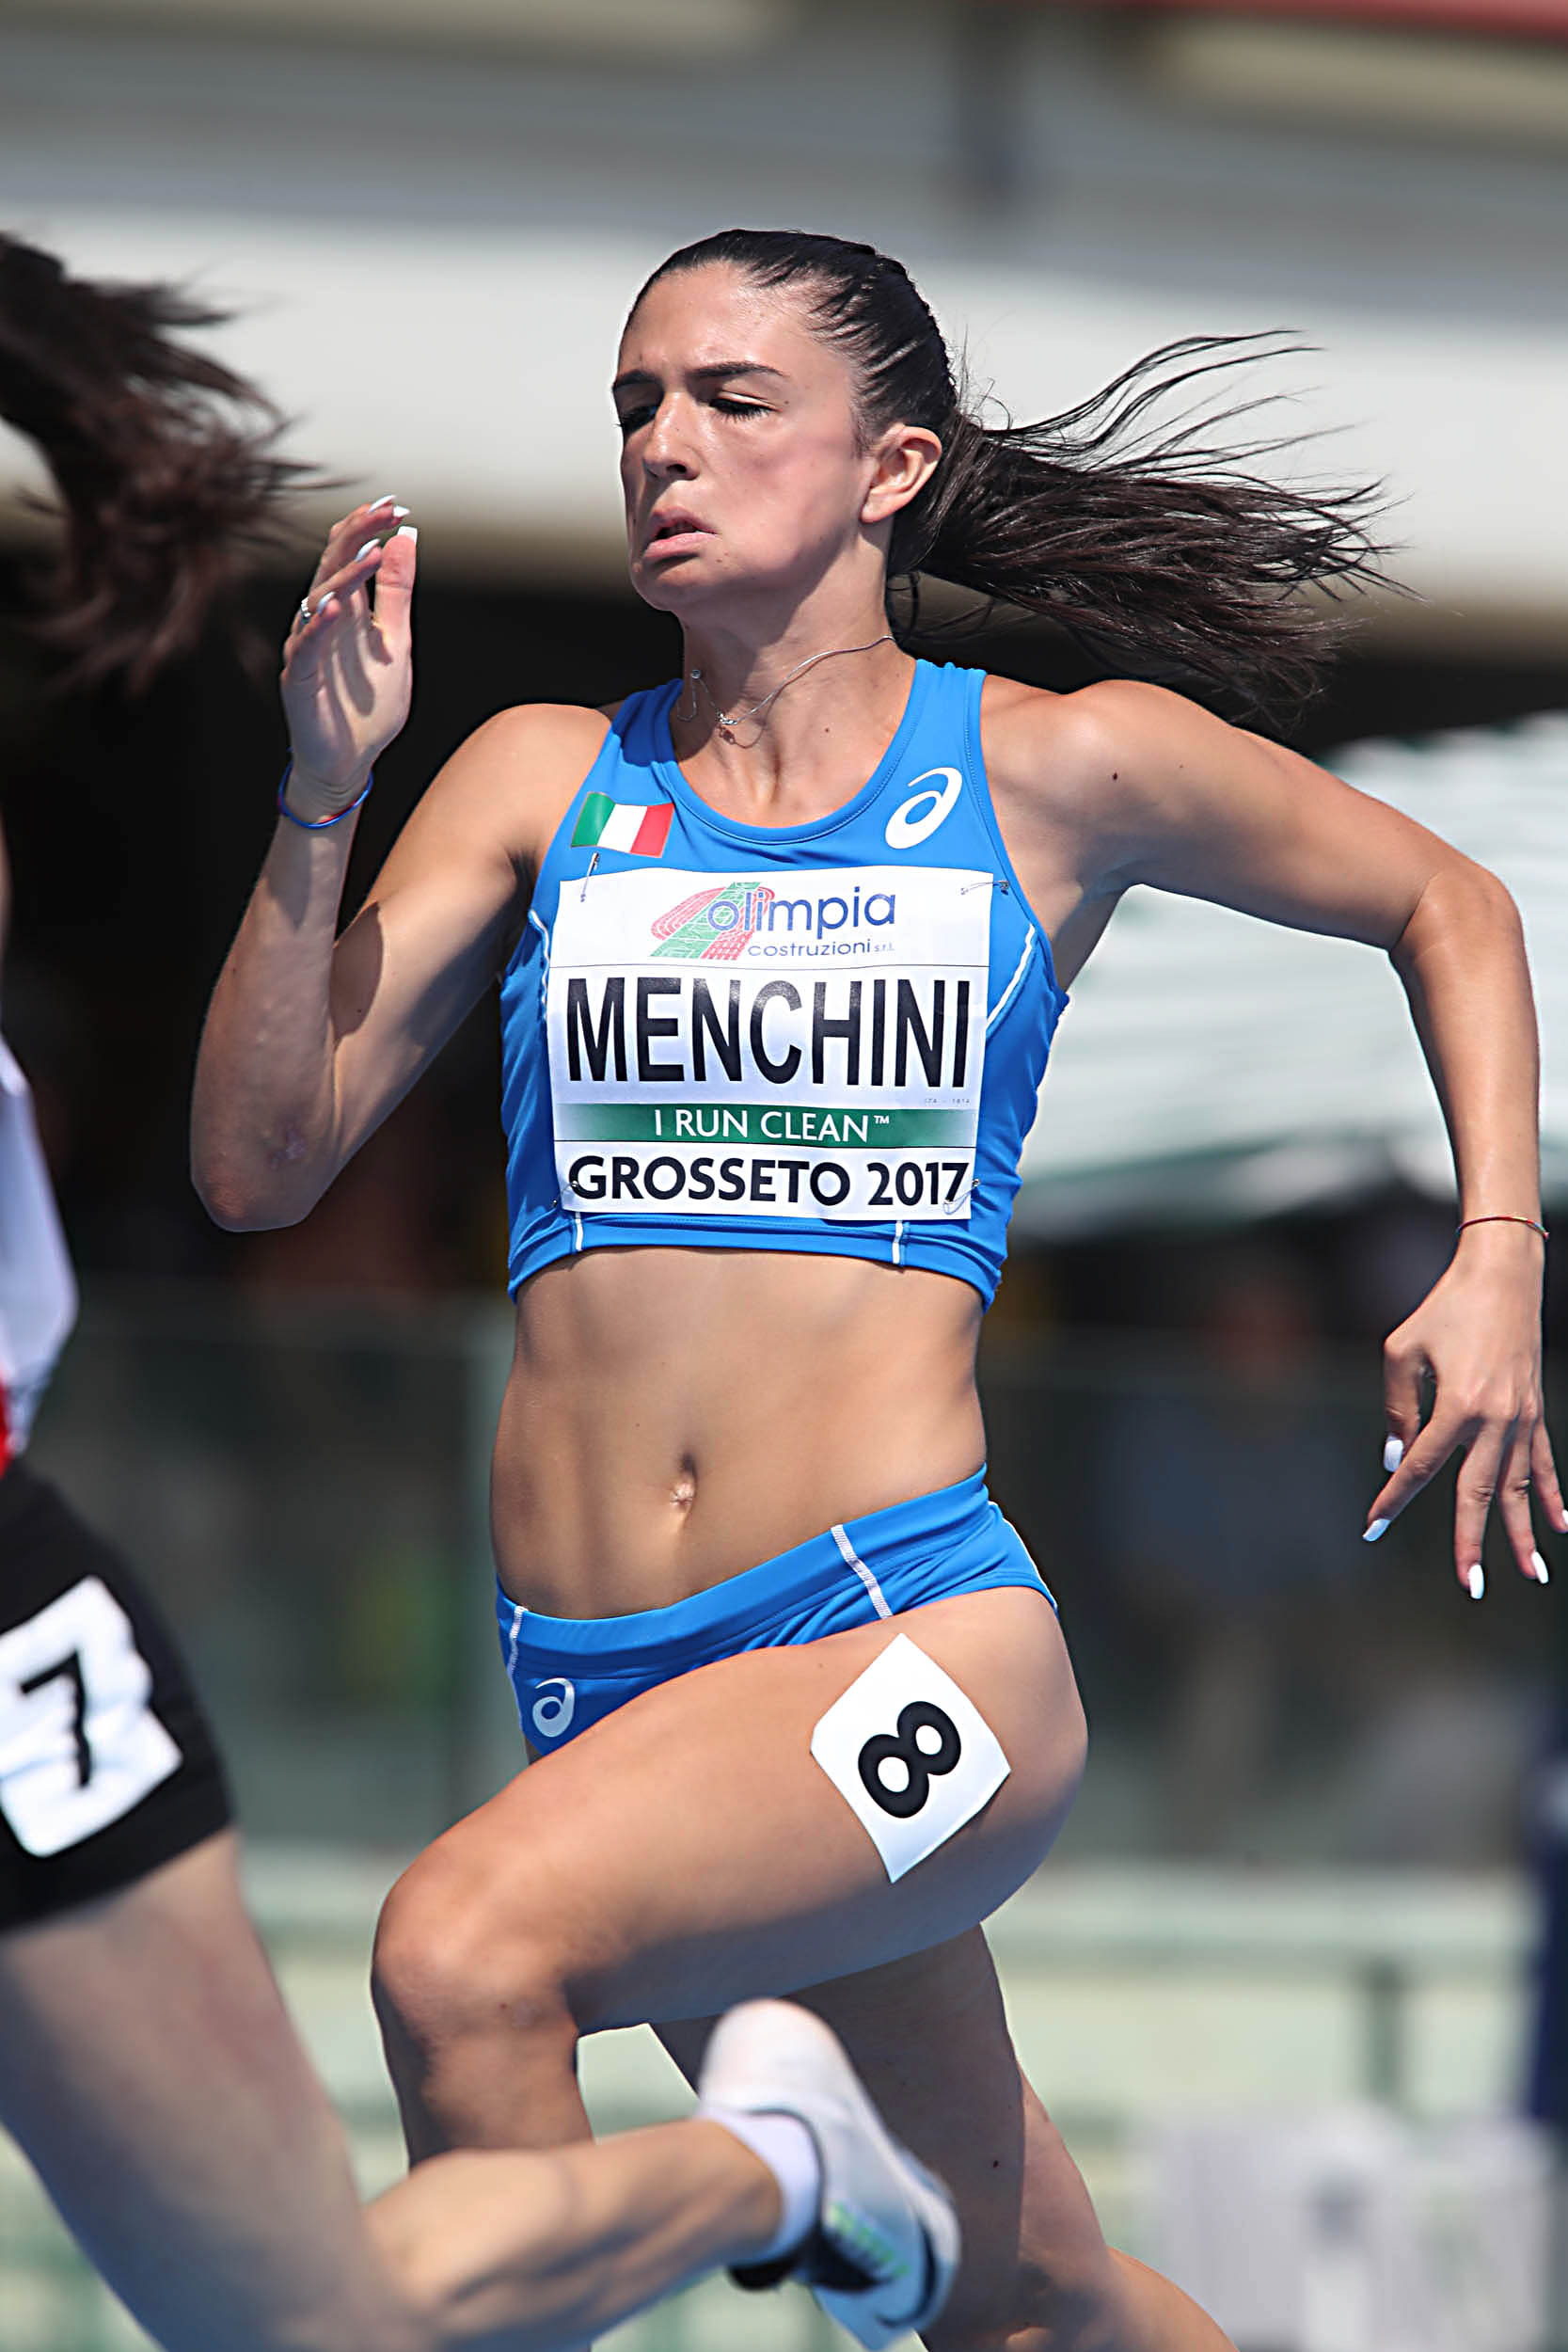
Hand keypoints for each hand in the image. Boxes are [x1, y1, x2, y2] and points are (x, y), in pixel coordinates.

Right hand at [280, 497, 415, 809]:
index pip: (351, 555)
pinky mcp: (299, 677)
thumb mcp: (395, 641)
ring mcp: (307, 647)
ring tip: (371, 551)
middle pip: (333, 565)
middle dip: (358, 536)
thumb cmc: (369, 706)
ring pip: (319, 600)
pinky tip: (337, 607)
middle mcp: (321, 620)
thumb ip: (396, 592)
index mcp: (345, 609)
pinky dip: (321, 626)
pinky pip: (308, 646)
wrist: (350, 762)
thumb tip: (404, 537)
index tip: (395, 505)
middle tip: (384, 511)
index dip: (368, 528)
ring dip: (344, 575)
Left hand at [1364, 1220, 1561, 1596]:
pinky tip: (1562, 1527)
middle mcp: (1495, 1420)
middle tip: (1468, 1585)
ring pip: (1519, 1487)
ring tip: (1531, 1575)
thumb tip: (1398, 1459)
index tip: (1372, 1526)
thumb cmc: (1444, 1309)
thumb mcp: (1402, 1350)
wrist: (1502, 1277)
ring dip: (1523, 1533)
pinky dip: (1551, 1496)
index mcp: (1458, 1406)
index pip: (1421, 1467)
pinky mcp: (1536, 1412)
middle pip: (1478, 1493)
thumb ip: (1397, 1407)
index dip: (1395, 1499)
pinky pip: (1544, 1463)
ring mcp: (1522, 1419)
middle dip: (1471, 1541)